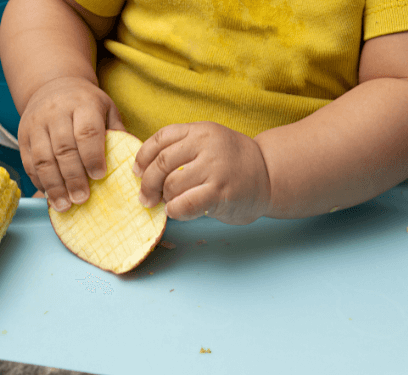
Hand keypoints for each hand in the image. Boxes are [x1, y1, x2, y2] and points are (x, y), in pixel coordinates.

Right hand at [18, 76, 124, 210]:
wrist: (52, 85)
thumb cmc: (86, 103)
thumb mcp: (106, 109)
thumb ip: (117, 133)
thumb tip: (131, 163)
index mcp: (82, 105)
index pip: (86, 132)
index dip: (92, 156)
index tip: (99, 176)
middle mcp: (56, 113)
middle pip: (63, 149)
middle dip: (73, 177)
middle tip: (82, 199)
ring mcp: (36, 124)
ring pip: (43, 158)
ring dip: (54, 185)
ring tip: (64, 205)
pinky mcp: (22, 136)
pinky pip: (29, 162)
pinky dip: (39, 181)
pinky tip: (50, 195)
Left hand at [133, 122, 270, 224]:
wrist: (270, 176)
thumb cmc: (233, 163)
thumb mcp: (209, 144)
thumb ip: (182, 150)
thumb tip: (143, 171)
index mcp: (200, 130)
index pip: (159, 139)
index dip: (142, 158)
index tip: (137, 172)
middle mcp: (207, 145)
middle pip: (160, 164)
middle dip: (147, 184)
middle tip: (146, 197)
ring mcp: (215, 168)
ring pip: (171, 185)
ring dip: (165, 199)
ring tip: (171, 203)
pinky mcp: (220, 192)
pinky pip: (185, 204)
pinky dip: (176, 211)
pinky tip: (179, 211)